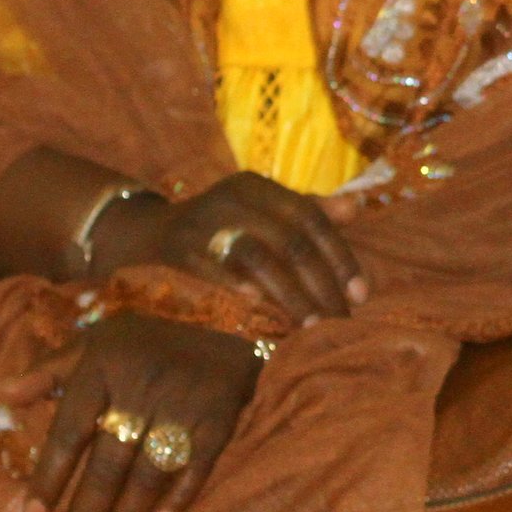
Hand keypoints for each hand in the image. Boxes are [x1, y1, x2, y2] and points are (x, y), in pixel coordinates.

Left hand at [13, 313, 260, 511]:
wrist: (228, 336)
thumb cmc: (147, 348)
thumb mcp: (95, 344)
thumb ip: (48, 371)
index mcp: (104, 367)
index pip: (70, 431)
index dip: (51, 477)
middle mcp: (143, 387)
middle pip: (109, 464)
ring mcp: (183, 405)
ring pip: (148, 474)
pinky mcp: (219, 420)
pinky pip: (196, 467)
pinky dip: (178, 499)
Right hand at [122, 174, 368, 324]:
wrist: (149, 231)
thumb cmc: (220, 225)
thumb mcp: (261, 210)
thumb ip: (309, 211)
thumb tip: (357, 208)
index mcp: (258, 186)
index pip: (312, 219)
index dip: (340, 256)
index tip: (361, 294)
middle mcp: (234, 197)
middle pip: (290, 241)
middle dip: (321, 283)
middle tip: (341, 319)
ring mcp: (204, 221)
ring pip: (258, 257)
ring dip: (289, 295)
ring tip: (312, 326)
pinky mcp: (179, 247)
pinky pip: (215, 268)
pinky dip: (240, 286)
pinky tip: (262, 309)